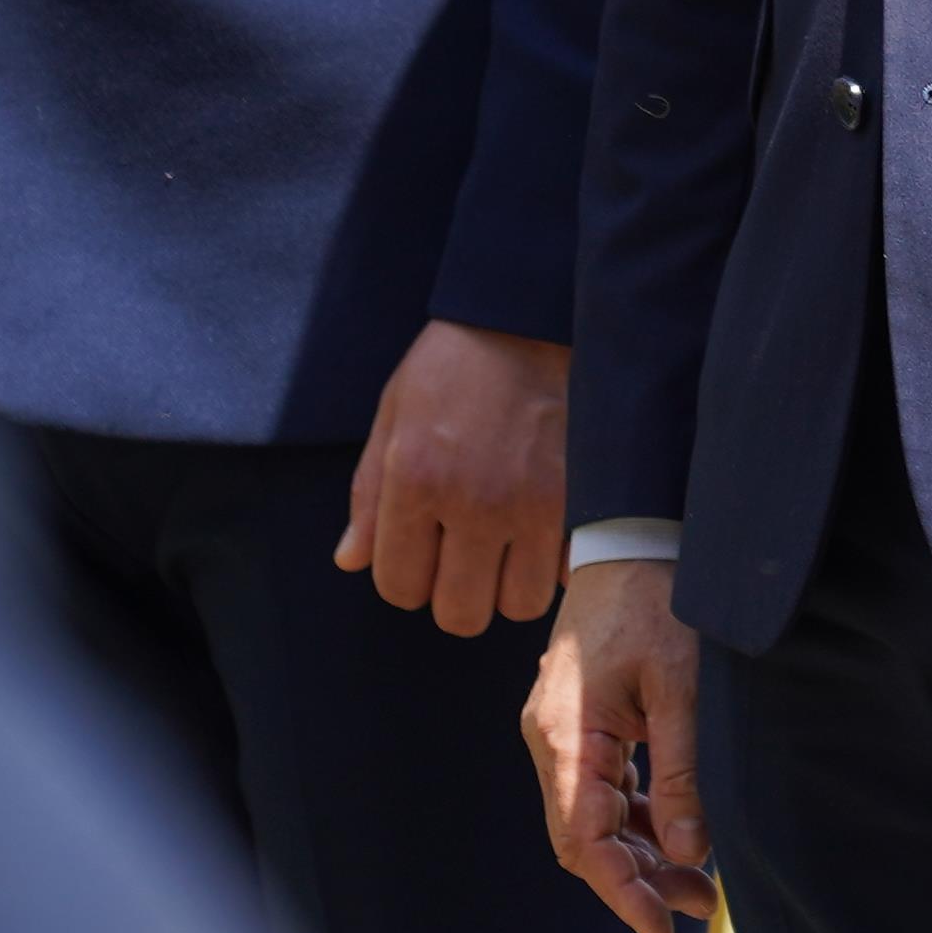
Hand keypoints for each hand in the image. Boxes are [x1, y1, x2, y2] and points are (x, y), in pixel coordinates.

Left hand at [334, 319, 568, 633]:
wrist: (529, 319)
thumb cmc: (452, 366)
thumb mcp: (392, 417)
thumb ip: (369, 497)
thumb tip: (351, 561)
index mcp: (416, 481)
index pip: (400, 587)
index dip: (406, 578)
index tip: (421, 551)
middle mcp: (474, 502)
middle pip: (460, 613)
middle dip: (456, 594)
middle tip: (464, 557)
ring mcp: (533, 504)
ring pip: (520, 604)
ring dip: (509, 585)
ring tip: (506, 548)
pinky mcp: (579, 498)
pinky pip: (567, 571)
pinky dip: (555, 564)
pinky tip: (543, 532)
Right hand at [525, 557, 716, 932]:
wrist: (633, 537)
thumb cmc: (658, 601)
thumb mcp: (680, 686)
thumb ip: (681, 771)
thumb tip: (691, 852)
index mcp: (566, 735)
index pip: (584, 839)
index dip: (621, 891)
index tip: (660, 930)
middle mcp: (554, 741)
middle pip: (586, 838)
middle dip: (639, 880)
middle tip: (701, 907)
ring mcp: (567, 733)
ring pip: (597, 818)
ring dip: (644, 853)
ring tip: (701, 886)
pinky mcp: (588, 724)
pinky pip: (607, 789)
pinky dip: (641, 818)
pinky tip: (681, 837)